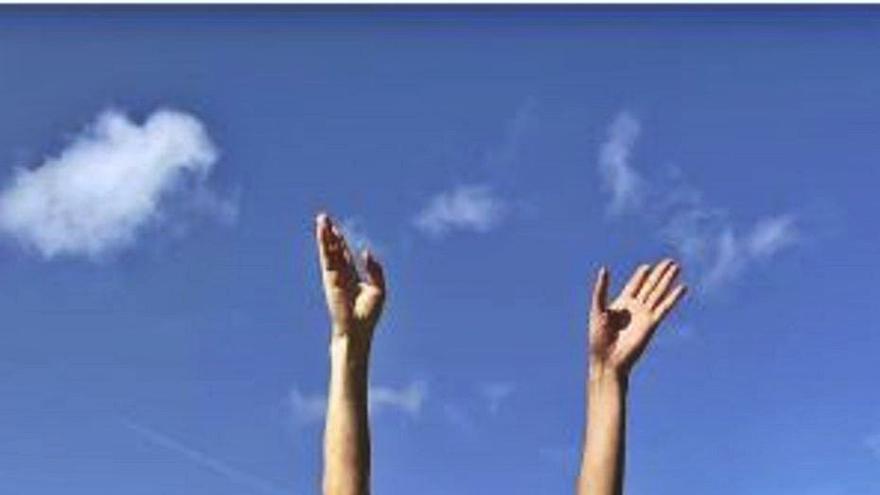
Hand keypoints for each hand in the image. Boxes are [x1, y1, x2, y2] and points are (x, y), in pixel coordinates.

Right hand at [315, 213, 385, 346]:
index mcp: (352, 277)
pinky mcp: (330, 277)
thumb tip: (366, 252)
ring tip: (321, 218)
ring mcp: (334, 275)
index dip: (341, 242)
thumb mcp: (378, 290)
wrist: (357, 330)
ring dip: (325, 234)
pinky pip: (328, 256)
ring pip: (329, 250)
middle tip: (323, 217)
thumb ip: (375, 270)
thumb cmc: (367, 315)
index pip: (345, 255)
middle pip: (334, 249)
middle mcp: (341, 274)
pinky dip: (325, 243)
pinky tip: (324, 231)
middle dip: (330, 234)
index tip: (336, 229)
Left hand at [589, 259, 686, 376]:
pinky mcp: (652, 324)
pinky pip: (664, 307)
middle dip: (659, 273)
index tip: (647, 266)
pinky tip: (682, 287)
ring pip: (658, 293)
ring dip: (668, 280)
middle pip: (650, 286)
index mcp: (621, 304)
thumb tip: (604, 269)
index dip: (640, 276)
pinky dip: (673, 297)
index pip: (634, 285)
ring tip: (677, 267)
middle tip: (670, 261)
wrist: (608, 360)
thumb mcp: (597, 309)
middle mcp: (635, 308)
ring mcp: (645, 315)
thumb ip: (601, 290)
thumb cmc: (599, 338)